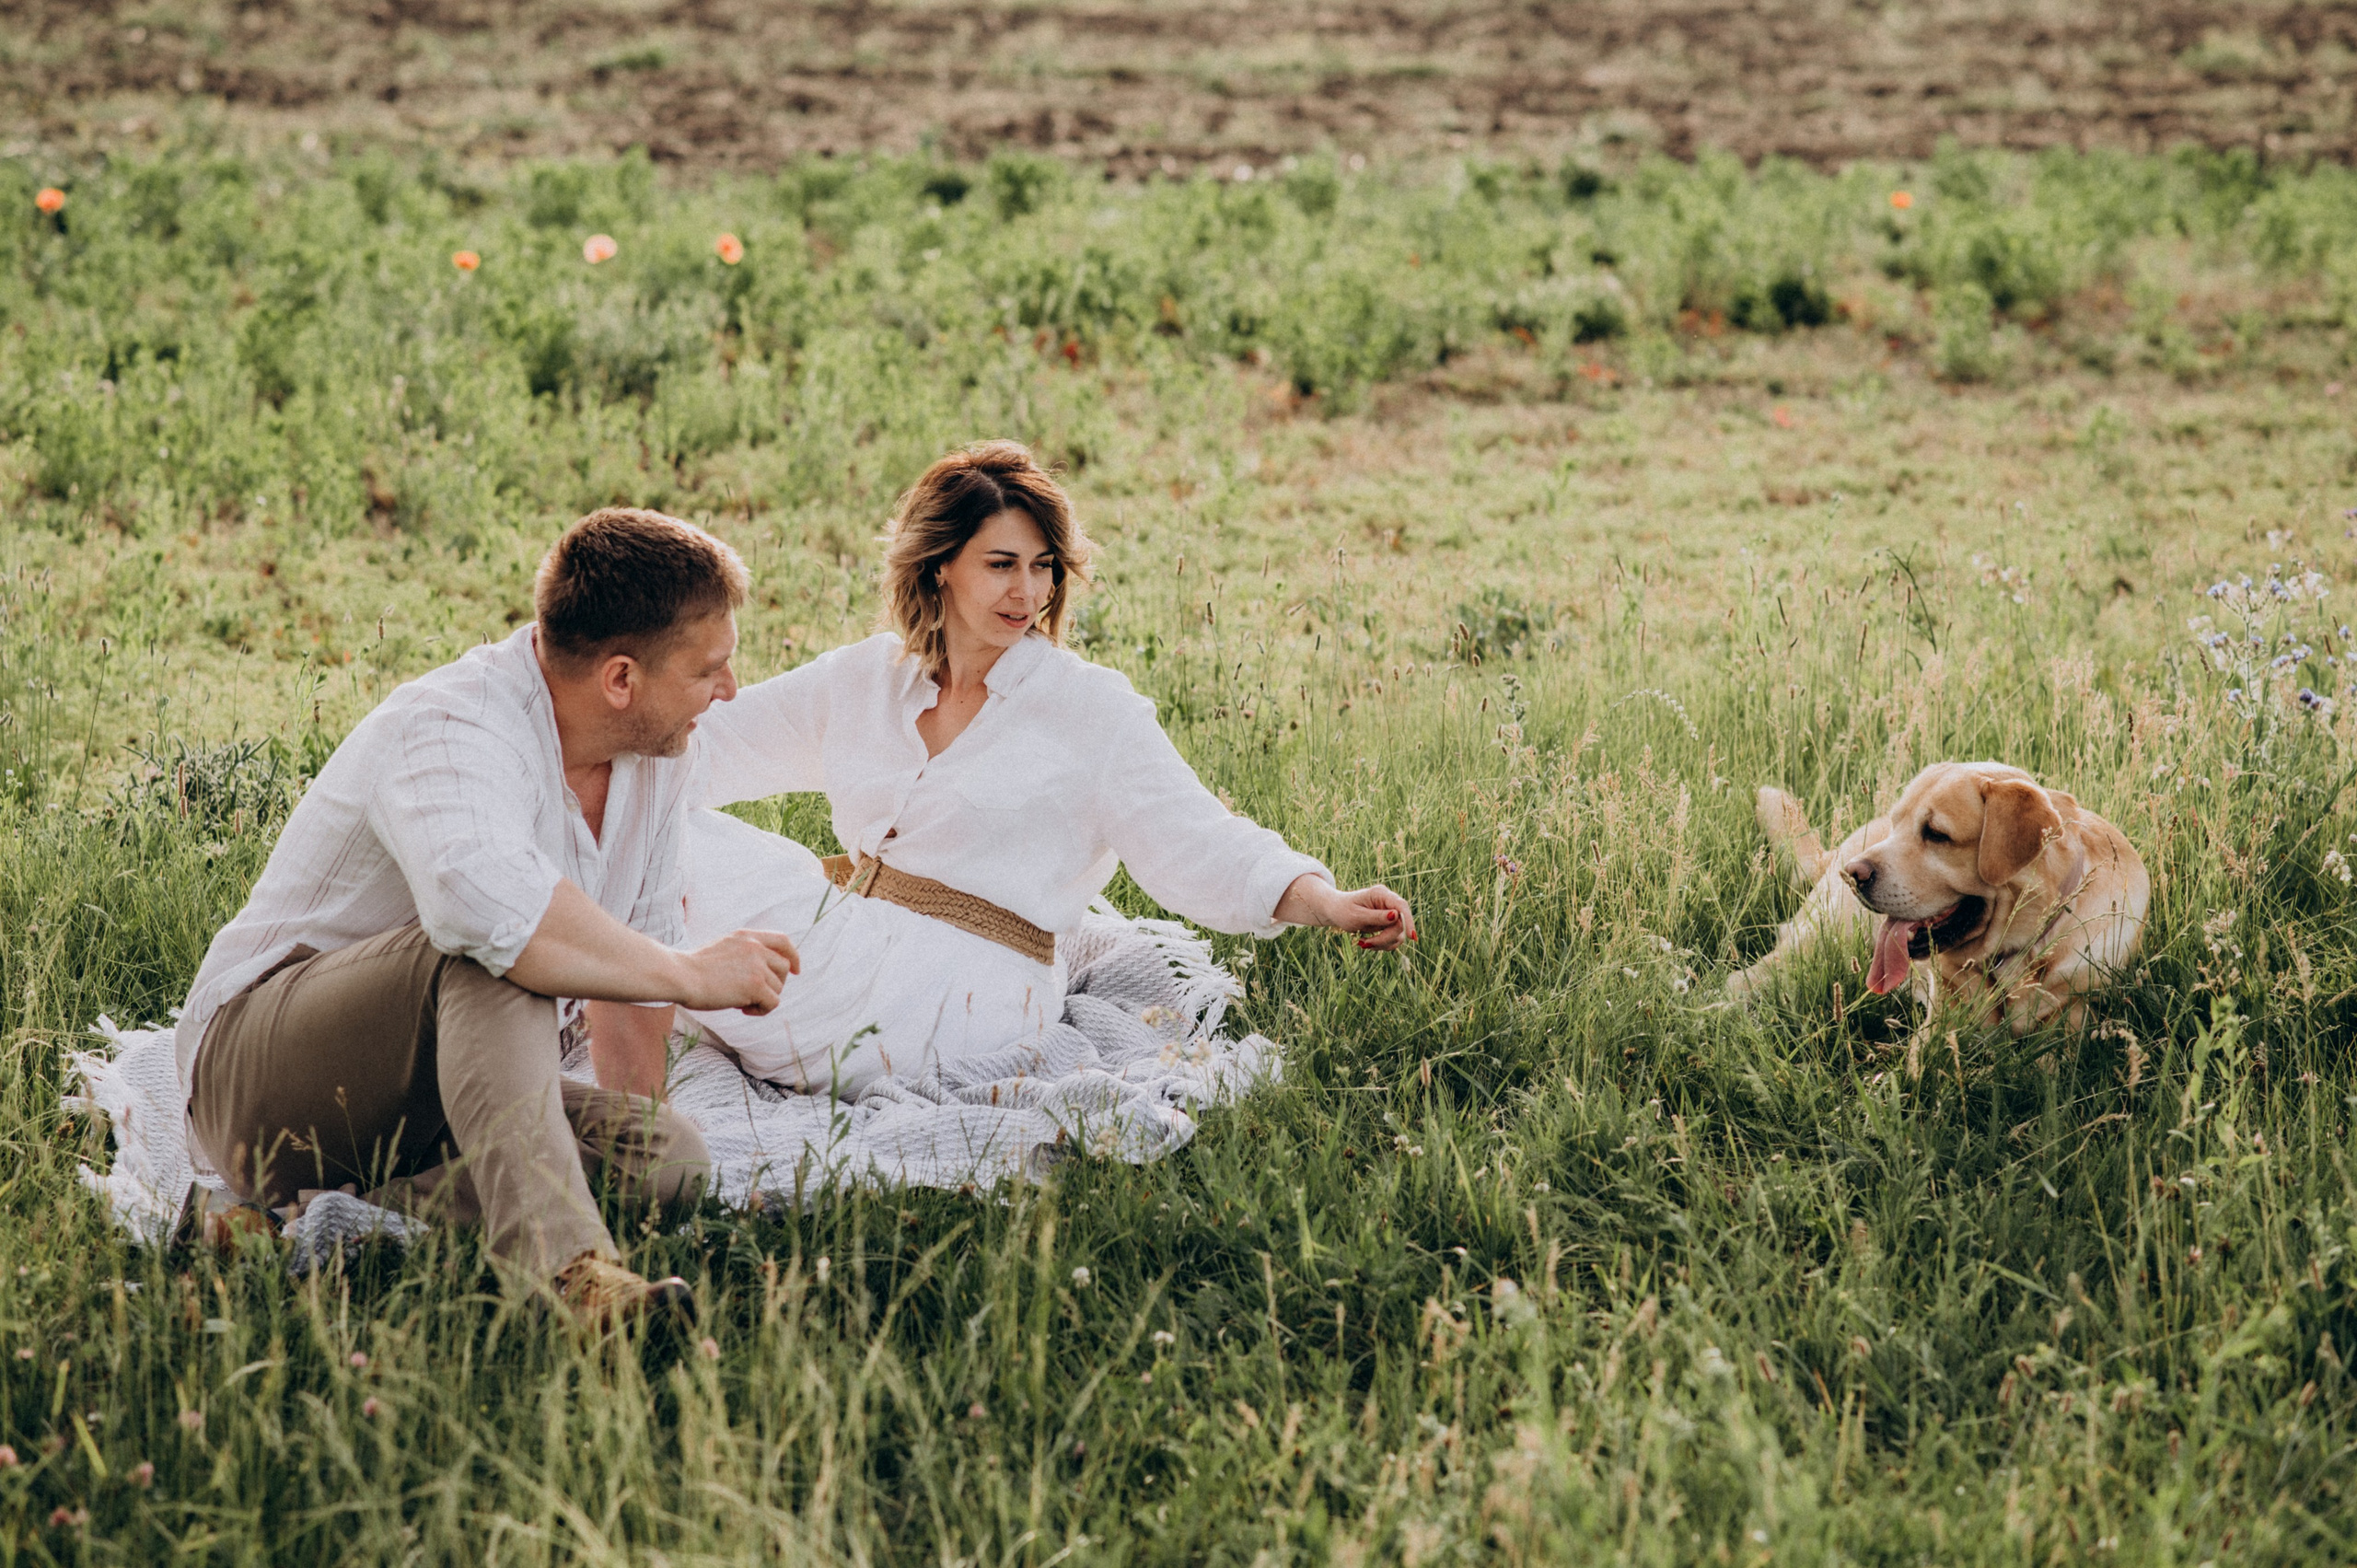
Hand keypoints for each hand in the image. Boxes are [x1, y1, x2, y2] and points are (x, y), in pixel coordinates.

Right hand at [675, 928, 801, 1013]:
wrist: (680, 976)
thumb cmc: (694, 969)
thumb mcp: (723, 948)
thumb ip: (744, 952)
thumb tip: (764, 971)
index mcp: (747, 936)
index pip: (783, 941)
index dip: (793, 956)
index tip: (795, 970)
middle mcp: (755, 947)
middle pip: (784, 968)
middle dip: (774, 984)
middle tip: (753, 995)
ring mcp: (757, 966)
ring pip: (778, 988)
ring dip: (763, 999)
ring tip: (740, 1002)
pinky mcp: (755, 985)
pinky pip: (773, 1002)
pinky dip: (761, 1010)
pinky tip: (742, 1010)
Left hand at [1275, 874, 1416, 950]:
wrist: (1336, 911)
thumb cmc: (1343, 910)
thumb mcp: (1356, 916)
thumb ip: (1376, 916)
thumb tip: (1396, 915)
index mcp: (1381, 894)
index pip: (1401, 906)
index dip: (1409, 921)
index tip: (1412, 937)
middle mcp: (1389, 902)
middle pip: (1400, 924)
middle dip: (1384, 938)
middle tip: (1364, 944)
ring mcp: (1391, 913)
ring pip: (1398, 935)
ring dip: (1382, 943)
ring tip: (1363, 943)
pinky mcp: (1390, 924)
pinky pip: (1393, 939)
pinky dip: (1382, 945)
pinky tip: (1367, 942)